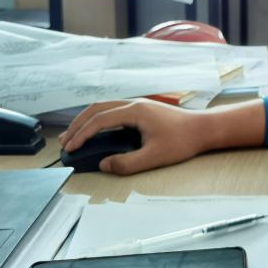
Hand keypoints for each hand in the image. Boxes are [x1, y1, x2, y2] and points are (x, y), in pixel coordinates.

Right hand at [58, 99, 211, 174]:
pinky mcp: (142, 110)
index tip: (70, 148)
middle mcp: (134, 103)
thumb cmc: (182, 141)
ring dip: (87, 120)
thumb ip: (127, 163)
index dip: (82, 134)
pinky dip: (99, 119)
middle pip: (98, 108)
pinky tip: (95, 131)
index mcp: (135, 110)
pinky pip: (113, 110)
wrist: (204, 128)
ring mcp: (138, 105)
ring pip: (104, 107)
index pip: (100, 119)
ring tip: (73, 136)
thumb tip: (104, 165)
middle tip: (64, 141)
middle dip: (78, 124)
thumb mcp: (154, 157)